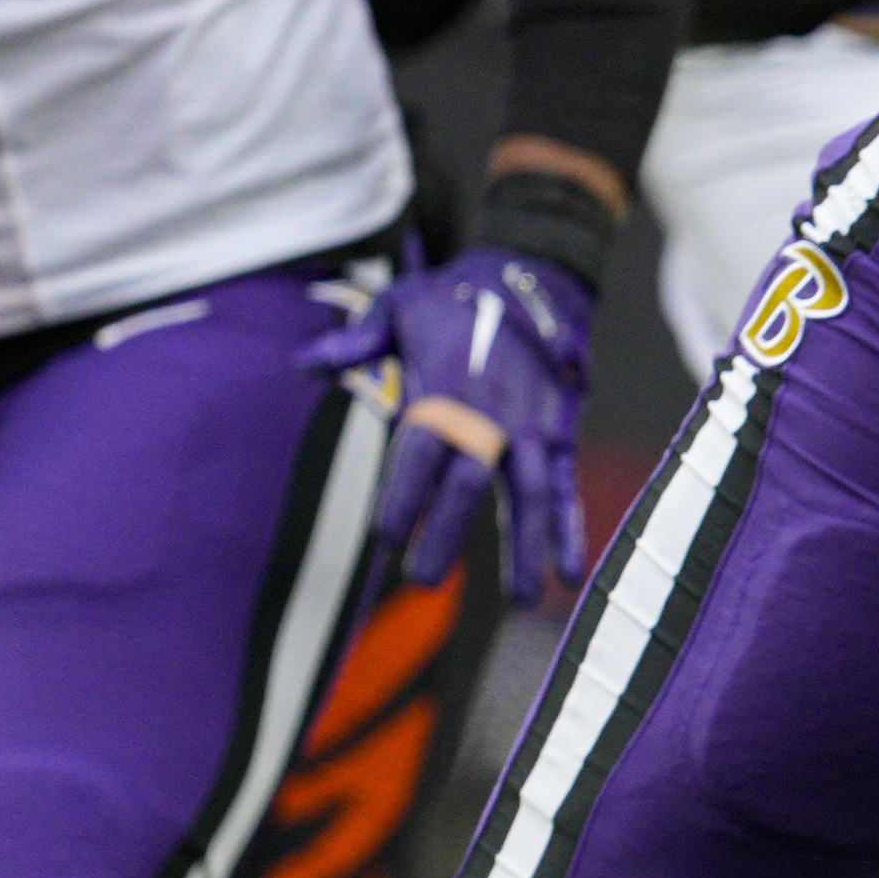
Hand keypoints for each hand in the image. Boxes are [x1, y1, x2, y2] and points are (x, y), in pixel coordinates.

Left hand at [306, 247, 598, 602]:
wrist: (533, 277)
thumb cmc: (456, 298)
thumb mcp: (399, 306)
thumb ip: (356, 342)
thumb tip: (305, 363)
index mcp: (442, 391)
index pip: (417, 456)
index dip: (403, 500)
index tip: (387, 539)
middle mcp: (489, 415)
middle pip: (468, 485)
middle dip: (448, 535)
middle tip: (423, 579)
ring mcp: (531, 427)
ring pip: (531, 495)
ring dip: (527, 548)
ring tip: (523, 601)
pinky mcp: (560, 433)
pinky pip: (568, 486)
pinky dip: (573, 528)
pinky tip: (571, 570)